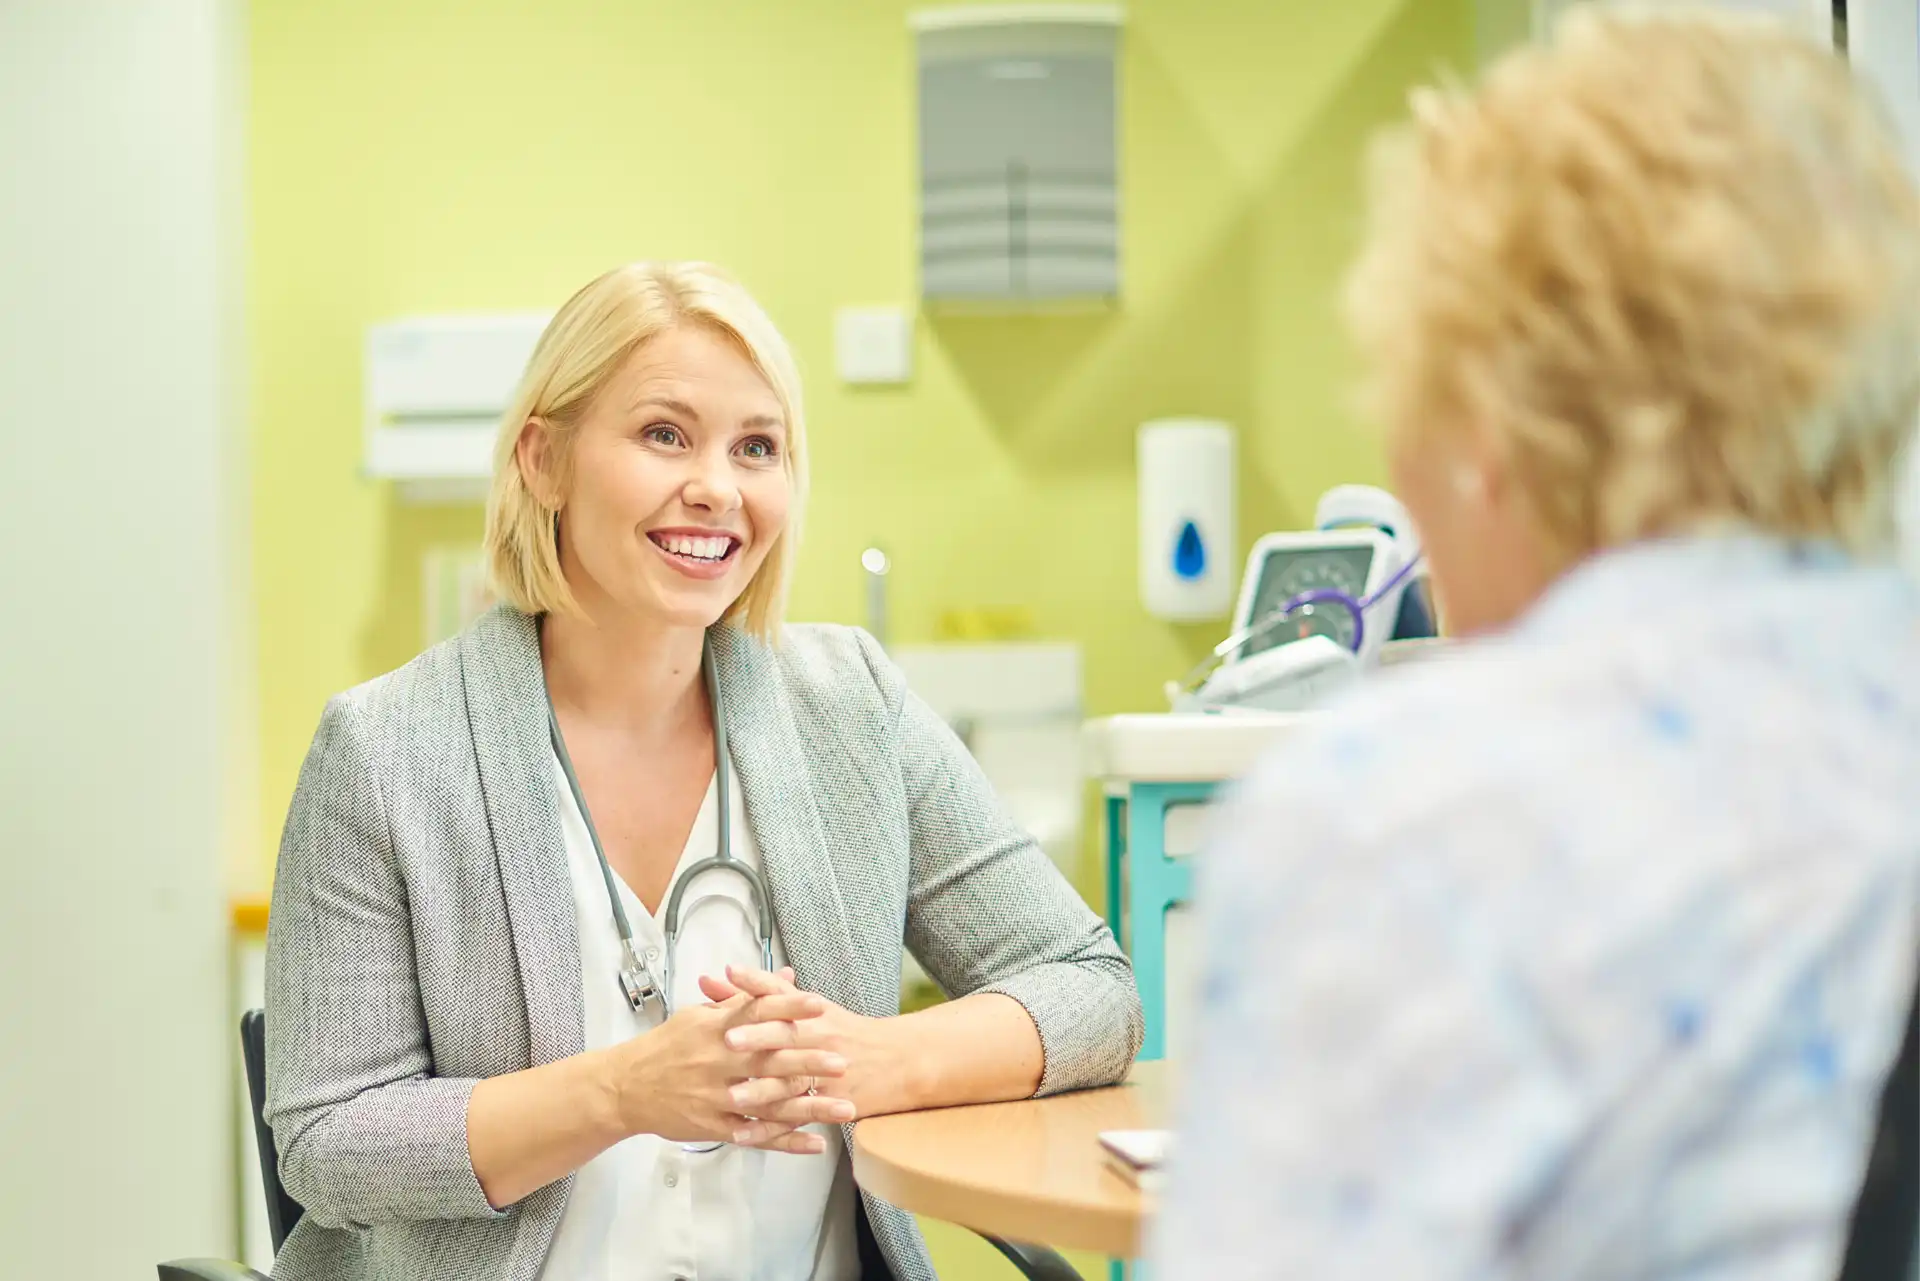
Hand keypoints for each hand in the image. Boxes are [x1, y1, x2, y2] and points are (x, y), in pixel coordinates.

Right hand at [604, 987, 855, 1153]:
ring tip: (844, 1108)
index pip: (757, 1012)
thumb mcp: (700, 1014)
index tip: (820, 1004)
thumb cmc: (667, 1046)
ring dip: (809, 1107)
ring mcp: (716, 1096)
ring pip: (769, 1103)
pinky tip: (814, 1143)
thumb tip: (786, 976)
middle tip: (842, 1062)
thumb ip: (745, 998)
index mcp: (714, 1028)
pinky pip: (755, 1135)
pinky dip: (785, 1141)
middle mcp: (717, 1061)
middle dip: (807, 1062)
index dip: (788, 1007)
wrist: (624, 1087)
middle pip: (769, 1060)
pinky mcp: (714, 1125)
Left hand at [697, 966, 916, 1135]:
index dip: (757, 988)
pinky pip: (796, 1119)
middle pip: (787, 1038)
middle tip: (727, 1041)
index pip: (782, 996)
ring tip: (733, 1097)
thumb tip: (727, 969)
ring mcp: (827, 1075)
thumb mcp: (814, 1006)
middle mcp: (820, 1040)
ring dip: (762, 1090)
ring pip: (791, 1083)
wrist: (902, 1060)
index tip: (730, 977)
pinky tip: (743, 1134)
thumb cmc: (848, 1031)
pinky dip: (769, 1129)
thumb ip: (768, 989)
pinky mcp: (830, 1105)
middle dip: (757, 1039)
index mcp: (813, 1014)